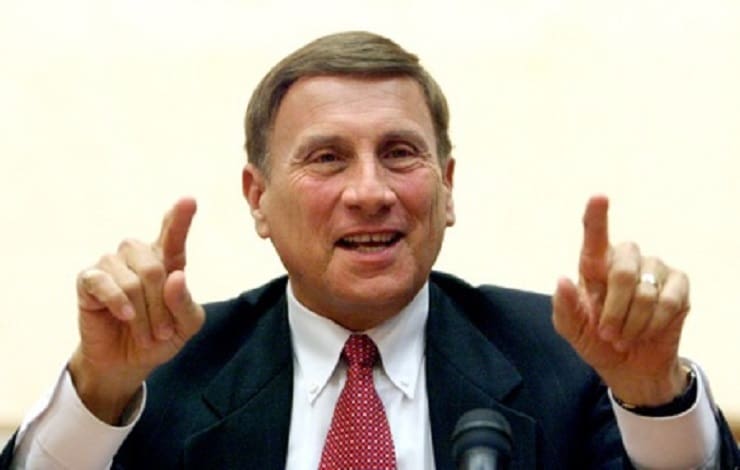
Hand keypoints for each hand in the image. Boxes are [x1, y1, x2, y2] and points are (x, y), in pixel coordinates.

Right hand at [69, 198, 204, 422]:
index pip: (173, 234)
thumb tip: (176, 275)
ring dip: (143, 314)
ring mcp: (111, 265)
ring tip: (146, 335)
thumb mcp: (186, 325)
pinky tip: (125, 316)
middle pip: (154, 267)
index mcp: (167, 260)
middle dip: (161, 306)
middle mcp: (138, 255)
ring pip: (132, 280)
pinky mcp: (88, 280)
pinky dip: (118, 302)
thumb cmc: (159, 337)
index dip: (180, 217)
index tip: (188, 200)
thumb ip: (185, 302)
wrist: (127, 363)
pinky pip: (103, 283)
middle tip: (163, 333)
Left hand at [552, 195, 690, 405]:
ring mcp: (654, 269)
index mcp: (594, 265)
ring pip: (644, 292)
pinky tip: (648, 331)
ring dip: (632, 323)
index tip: (598, 197)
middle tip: (608, 333)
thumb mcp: (572, 330)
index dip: (596, 216)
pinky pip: (669, 302)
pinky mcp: (679, 285)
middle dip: (614, 310)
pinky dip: (654, 324)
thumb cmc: (596, 341)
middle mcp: (625, 260)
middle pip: (622, 271)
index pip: (594, 236)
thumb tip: (561, 280)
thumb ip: (564, 308)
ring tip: (625, 337)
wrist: (630, 366)